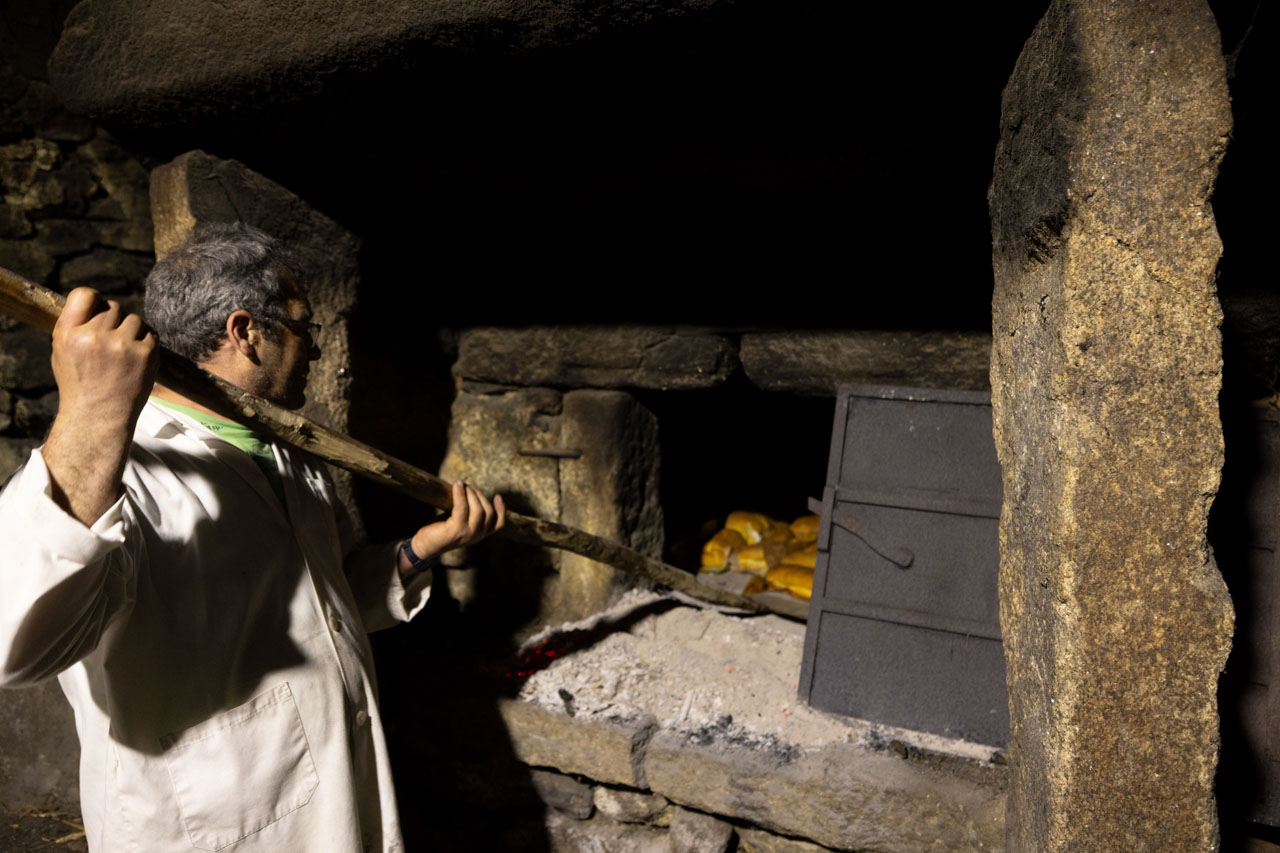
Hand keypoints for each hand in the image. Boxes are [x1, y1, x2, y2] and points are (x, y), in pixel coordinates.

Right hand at [43, 288, 157, 524]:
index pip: (85, 294)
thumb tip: (96, 300)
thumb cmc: (79, 382)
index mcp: (69, 334)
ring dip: (131, 331)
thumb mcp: (62, 351)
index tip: (97, 309)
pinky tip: (136, 357)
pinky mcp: (146, 354)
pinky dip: (145, 342)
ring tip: (123, 352)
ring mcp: (123, 345)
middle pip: (114, 307)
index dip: (94, 300)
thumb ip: (76, 324)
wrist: (99, 415)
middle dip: (113, 321)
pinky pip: (151, 333)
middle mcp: (95, 337)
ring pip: (135, 319)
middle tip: (110, 341)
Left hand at [404, 481, 505, 567]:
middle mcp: (477, 536)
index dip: (501, 509)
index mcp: (480, 535)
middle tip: (468, 486)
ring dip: (471, 493)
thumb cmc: (440, 530)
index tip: (497, 496)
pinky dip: (460, 494)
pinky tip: (457, 485)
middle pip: (488, 512)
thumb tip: (470, 490)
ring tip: (462, 485)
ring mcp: (468, 534)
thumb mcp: (459, 522)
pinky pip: (462, 507)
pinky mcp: (456, 531)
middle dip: (479, 495)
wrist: (424, 545)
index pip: (498, 523)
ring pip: (479, 510)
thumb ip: (468, 512)